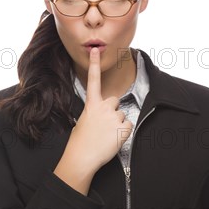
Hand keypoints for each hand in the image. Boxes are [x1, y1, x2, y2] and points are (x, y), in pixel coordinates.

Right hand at [67, 47, 132, 170]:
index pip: (93, 80)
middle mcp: (104, 107)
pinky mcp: (123, 127)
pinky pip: (128, 125)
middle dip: (112, 110)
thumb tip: (101, 116)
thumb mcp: (82, 122)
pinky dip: (123, 133)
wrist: (82, 157)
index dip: (94, 64)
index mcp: (91, 105)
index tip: (95, 51)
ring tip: (106, 135)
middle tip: (103, 125)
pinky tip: (113, 139)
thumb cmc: (80, 143)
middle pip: (115, 101)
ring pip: (122, 115)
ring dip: (117, 124)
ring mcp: (114, 117)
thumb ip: (93, 113)